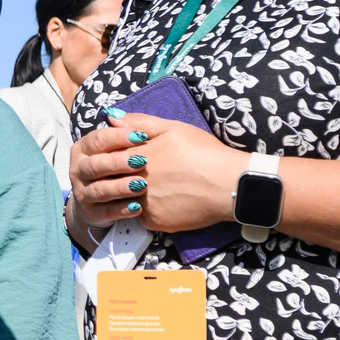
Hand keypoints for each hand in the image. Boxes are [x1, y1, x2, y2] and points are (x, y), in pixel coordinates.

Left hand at [68, 111, 247, 237]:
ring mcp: (143, 203)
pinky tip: (166, 201)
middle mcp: (134, 181)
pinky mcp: (154, 222)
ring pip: (125, 199)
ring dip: (131, 194)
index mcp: (137, 156)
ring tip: (156, 187)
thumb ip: (139, 122)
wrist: (229, 185)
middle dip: (120, 176)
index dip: (117, 155)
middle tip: (142, 174)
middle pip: (114, 179)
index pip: (109, 155)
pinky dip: (148, 210)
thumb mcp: (173, 129)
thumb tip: (111, 117)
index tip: (129, 156)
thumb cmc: (205, 153)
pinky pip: (141, 216)